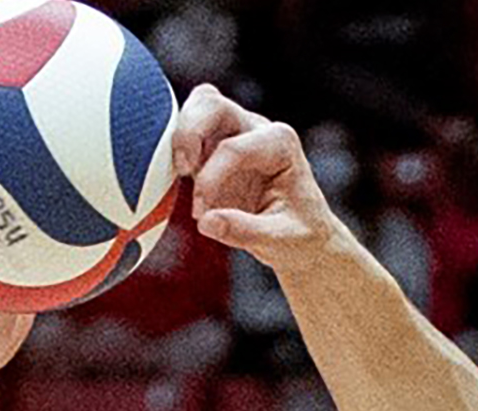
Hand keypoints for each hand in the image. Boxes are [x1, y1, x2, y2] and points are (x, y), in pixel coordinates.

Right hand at [173, 85, 338, 273]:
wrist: (303, 237)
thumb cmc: (299, 235)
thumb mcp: (281, 240)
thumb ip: (245, 231)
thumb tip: (205, 222)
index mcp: (280, 144)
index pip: (233, 148)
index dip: (209, 180)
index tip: (201, 215)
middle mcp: (257, 129)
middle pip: (212, 104)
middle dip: (189, 132)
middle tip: (184, 171)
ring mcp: (234, 133)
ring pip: (197, 107)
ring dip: (179, 136)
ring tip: (179, 173)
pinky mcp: (215, 148)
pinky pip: (188, 133)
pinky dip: (174, 149)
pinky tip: (174, 179)